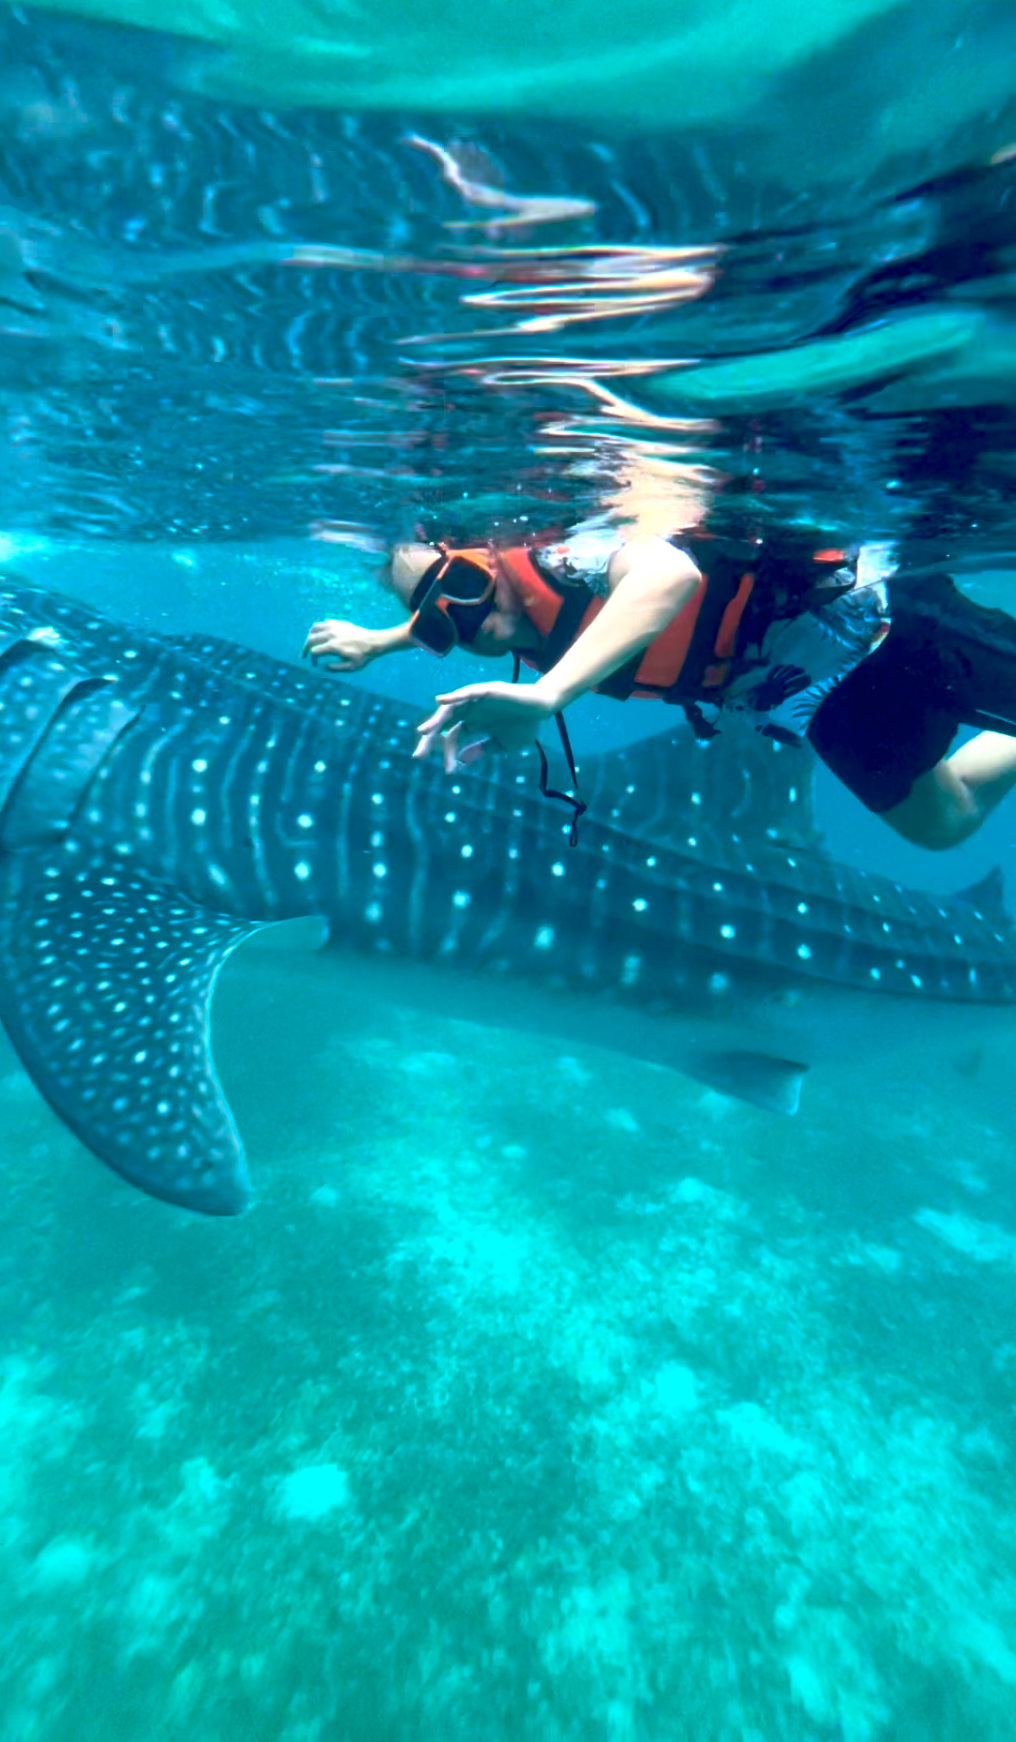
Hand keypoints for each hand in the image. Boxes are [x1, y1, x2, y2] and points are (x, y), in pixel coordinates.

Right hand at [302, 619, 377, 671]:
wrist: (374, 641)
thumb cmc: (363, 656)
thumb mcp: (351, 667)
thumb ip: (335, 669)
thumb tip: (323, 667)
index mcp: (333, 646)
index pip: (314, 651)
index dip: (312, 659)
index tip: (315, 664)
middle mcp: (331, 634)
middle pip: (310, 639)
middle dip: (305, 648)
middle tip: (305, 654)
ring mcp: (334, 626)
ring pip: (314, 628)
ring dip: (310, 636)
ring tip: (310, 642)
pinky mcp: (338, 622)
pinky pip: (323, 622)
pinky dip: (319, 628)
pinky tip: (322, 635)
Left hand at [414, 681, 555, 772]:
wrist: (544, 708)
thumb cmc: (525, 725)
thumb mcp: (502, 745)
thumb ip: (482, 750)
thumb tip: (462, 761)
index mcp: (473, 723)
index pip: (452, 738)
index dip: (448, 754)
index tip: (449, 771)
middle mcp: (470, 711)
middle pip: (444, 724)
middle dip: (430, 739)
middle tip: (419, 756)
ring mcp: (476, 701)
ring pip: (450, 709)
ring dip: (436, 719)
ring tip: (425, 732)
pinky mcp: (486, 691)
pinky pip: (465, 693)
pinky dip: (453, 696)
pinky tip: (440, 701)